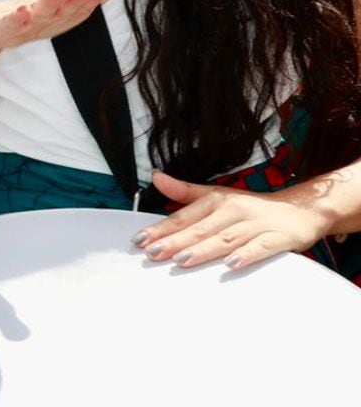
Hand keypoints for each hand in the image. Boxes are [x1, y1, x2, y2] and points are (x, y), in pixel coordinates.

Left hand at [0, 0, 127, 53]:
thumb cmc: (39, 12)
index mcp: (68, 14)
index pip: (86, 4)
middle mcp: (52, 21)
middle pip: (68, 10)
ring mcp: (29, 25)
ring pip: (43, 13)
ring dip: (53, 1)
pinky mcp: (6, 27)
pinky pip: (13, 23)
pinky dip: (19, 18)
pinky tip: (23, 10)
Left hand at [132, 170, 330, 271]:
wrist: (300, 210)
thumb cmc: (251, 207)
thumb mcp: (217, 196)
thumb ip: (184, 192)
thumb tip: (156, 178)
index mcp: (216, 201)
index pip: (184, 217)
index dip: (161, 228)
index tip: (140, 240)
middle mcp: (233, 211)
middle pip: (200, 229)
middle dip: (175, 241)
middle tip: (153, 253)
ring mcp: (256, 224)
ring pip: (226, 238)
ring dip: (204, 249)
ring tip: (182, 259)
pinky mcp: (279, 238)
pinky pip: (261, 247)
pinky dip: (247, 255)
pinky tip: (232, 264)